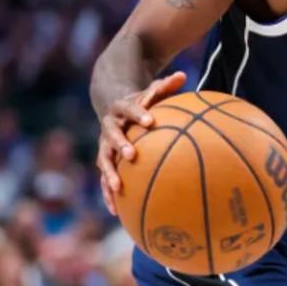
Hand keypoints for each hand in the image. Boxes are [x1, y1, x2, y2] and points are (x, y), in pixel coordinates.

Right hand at [96, 71, 185, 214]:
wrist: (113, 109)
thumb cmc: (141, 103)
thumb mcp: (151, 92)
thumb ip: (165, 86)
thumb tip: (182, 74)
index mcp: (122, 109)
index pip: (130, 108)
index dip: (139, 114)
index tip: (151, 121)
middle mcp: (109, 127)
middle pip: (111, 135)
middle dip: (120, 144)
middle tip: (131, 154)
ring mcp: (104, 145)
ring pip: (104, 160)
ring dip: (109, 174)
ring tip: (118, 188)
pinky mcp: (105, 161)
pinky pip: (105, 178)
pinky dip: (108, 193)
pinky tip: (116, 211)